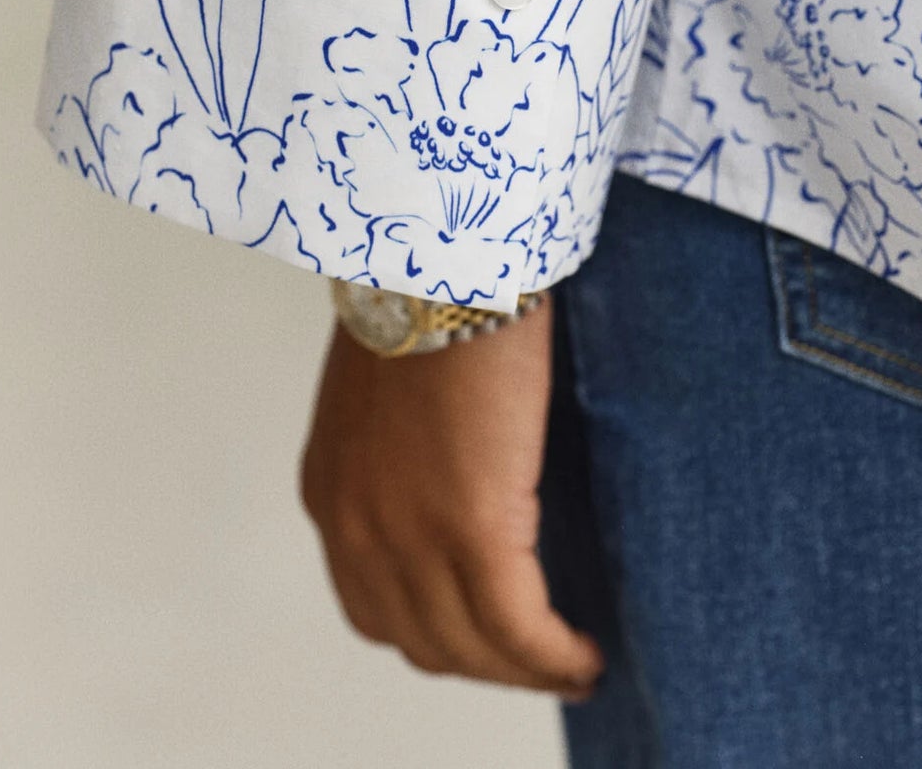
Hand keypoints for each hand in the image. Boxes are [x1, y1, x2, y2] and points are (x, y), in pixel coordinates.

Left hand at [300, 292, 604, 701]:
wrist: (442, 252)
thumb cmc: (429, 288)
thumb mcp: (390, 383)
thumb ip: (405, 444)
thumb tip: (459, 465)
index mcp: (334, 493)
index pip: (379, 607)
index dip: (441, 632)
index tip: (492, 631)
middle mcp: (357, 531)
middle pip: (425, 642)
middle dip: (486, 661)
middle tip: (545, 654)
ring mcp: (409, 537)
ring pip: (473, 649)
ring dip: (525, 668)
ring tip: (574, 659)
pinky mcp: (474, 529)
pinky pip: (520, 628)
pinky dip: (555, 655)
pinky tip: (587, 653)